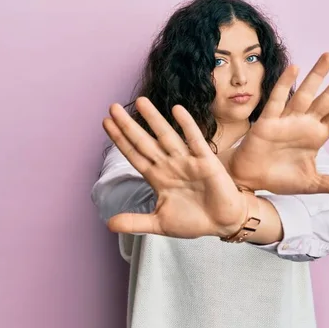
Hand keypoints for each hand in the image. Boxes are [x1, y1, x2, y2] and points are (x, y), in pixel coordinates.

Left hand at [102, 97, 245, 238]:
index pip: (134, 154)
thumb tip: (109, 224)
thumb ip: (135, 223)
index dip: (120, 139)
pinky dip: (187, 125)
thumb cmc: (194, 220)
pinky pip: (195, 140)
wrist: (222, 223)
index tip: (106, 123)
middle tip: (112, 107)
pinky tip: (177, 110)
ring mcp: (187, 161)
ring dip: (154, 119)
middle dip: (129, 125)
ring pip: (166, 136)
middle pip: (145, 141)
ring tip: (141, 102)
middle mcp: (170, 165)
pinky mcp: (206, 162)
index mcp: (157, 177)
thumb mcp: (159, 223)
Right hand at [225, 53, 328, 195]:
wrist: (251, 179)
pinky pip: (277, 101)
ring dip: (317, 75)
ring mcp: (287, 120)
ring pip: (305, 93)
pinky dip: (284, 85)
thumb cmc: (280, 178)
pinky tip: (295, 68)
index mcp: (317, 136)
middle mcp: (304, 123)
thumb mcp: (312, 183)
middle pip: (328, 98)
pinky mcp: (268, 122)